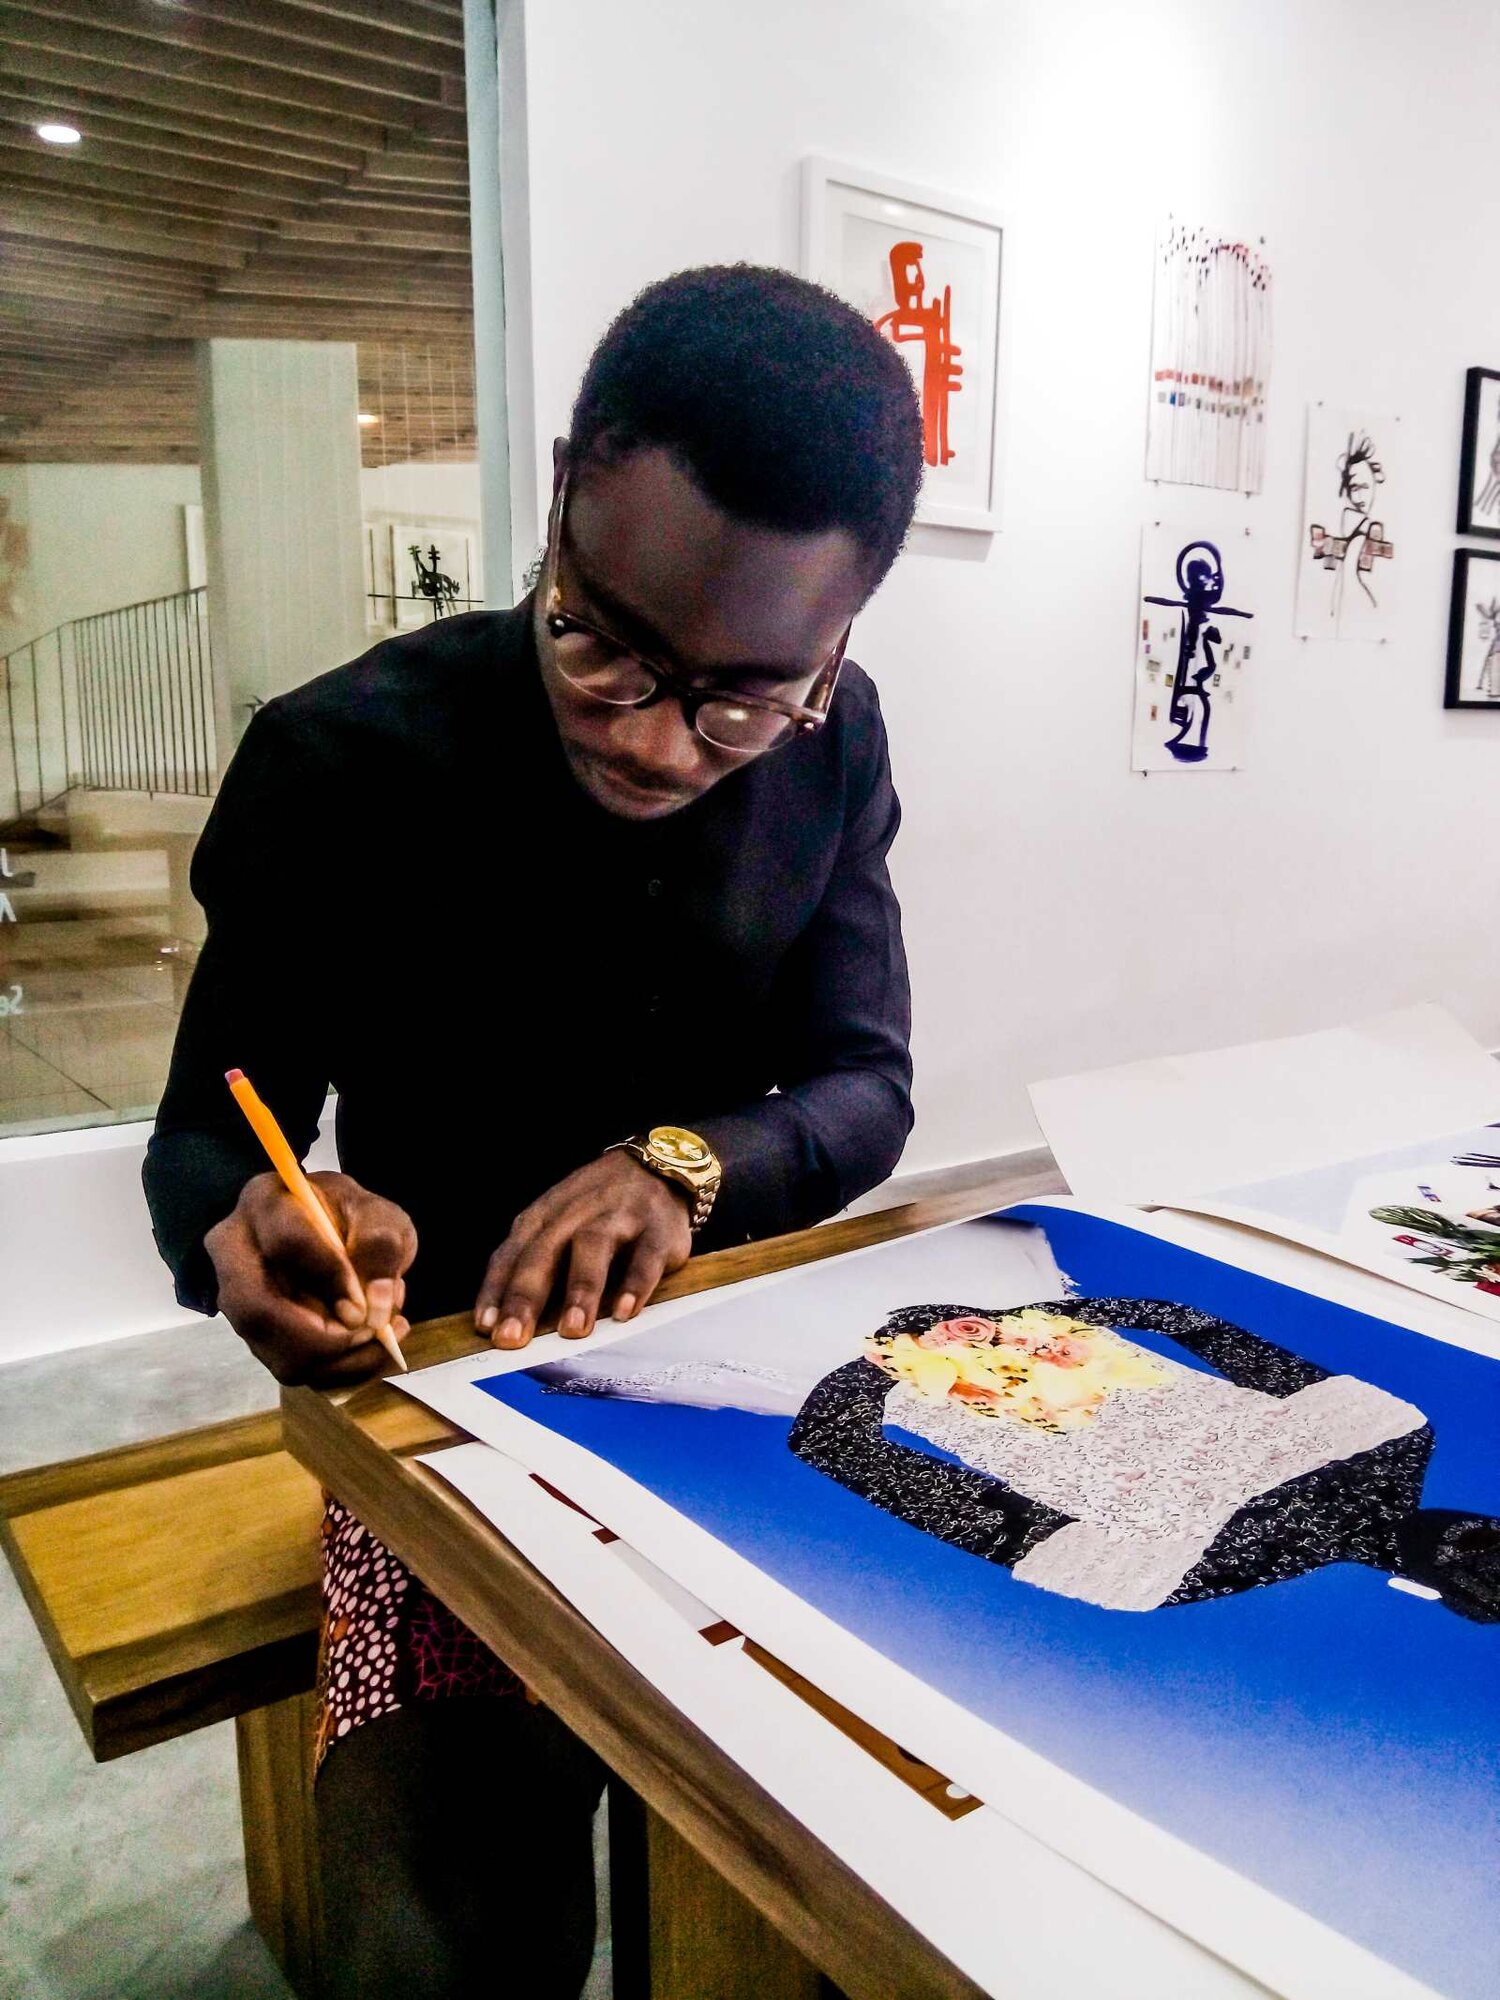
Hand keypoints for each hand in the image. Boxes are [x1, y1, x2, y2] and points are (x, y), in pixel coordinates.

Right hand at [206, 1171, 417, 1385]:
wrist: (335, 1236)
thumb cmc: (353, 1220)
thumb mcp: (380, 1216)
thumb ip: (382, 1245)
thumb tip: (377, 1303)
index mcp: (265, 1202)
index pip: (286, 1242)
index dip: (331, 1275)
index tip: (369, 1297)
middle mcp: (234, 1253)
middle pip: (257, 1310)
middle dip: (324, 1337)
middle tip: (373, 1333)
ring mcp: (239, 1301)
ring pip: (274, 1351)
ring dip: (339, 1360)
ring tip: (381, 1336)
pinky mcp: (257, 1336)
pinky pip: (292, 1370)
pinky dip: (339, 1371)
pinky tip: (370, 1348)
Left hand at [475, 1151, 692, 1349]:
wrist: (655, 1166)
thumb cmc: (596, 1207)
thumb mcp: (556, 1224)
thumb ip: (533, 1266)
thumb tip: (504, 1323)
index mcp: (542, 1217)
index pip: (511, 1255)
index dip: (496, 1291)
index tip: (486, 1327)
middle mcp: (574, 1214)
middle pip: (543, 1254)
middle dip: (526, 1298)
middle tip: (514, 1337)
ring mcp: (618, 1217)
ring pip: (593, 1248)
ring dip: (581, 1289)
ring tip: (573, 1328)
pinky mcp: (657, 1229)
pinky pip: (645, 1257)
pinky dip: (635, 1285)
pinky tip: (625, 1311)